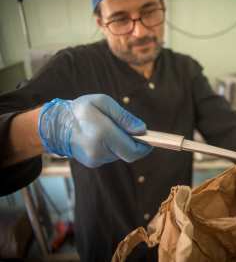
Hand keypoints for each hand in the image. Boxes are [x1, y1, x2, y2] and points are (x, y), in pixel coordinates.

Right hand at [38, 94, 152, 167]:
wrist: (55, 125)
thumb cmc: (80, 109)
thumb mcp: (103, 103)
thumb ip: (124, 117)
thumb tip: (142, 130)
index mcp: (104, 136)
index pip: (133, 151)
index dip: (145, 147)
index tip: (150, 140)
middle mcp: (100, 152)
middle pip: (128, 152)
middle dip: (132, 142)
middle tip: (128, 129)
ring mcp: (95, 160)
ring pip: (119, 154)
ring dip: (120, 143)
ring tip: (109, 129)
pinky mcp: (92, 163)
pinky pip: (110, 156)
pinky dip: (111, 147)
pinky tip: (101, 136)